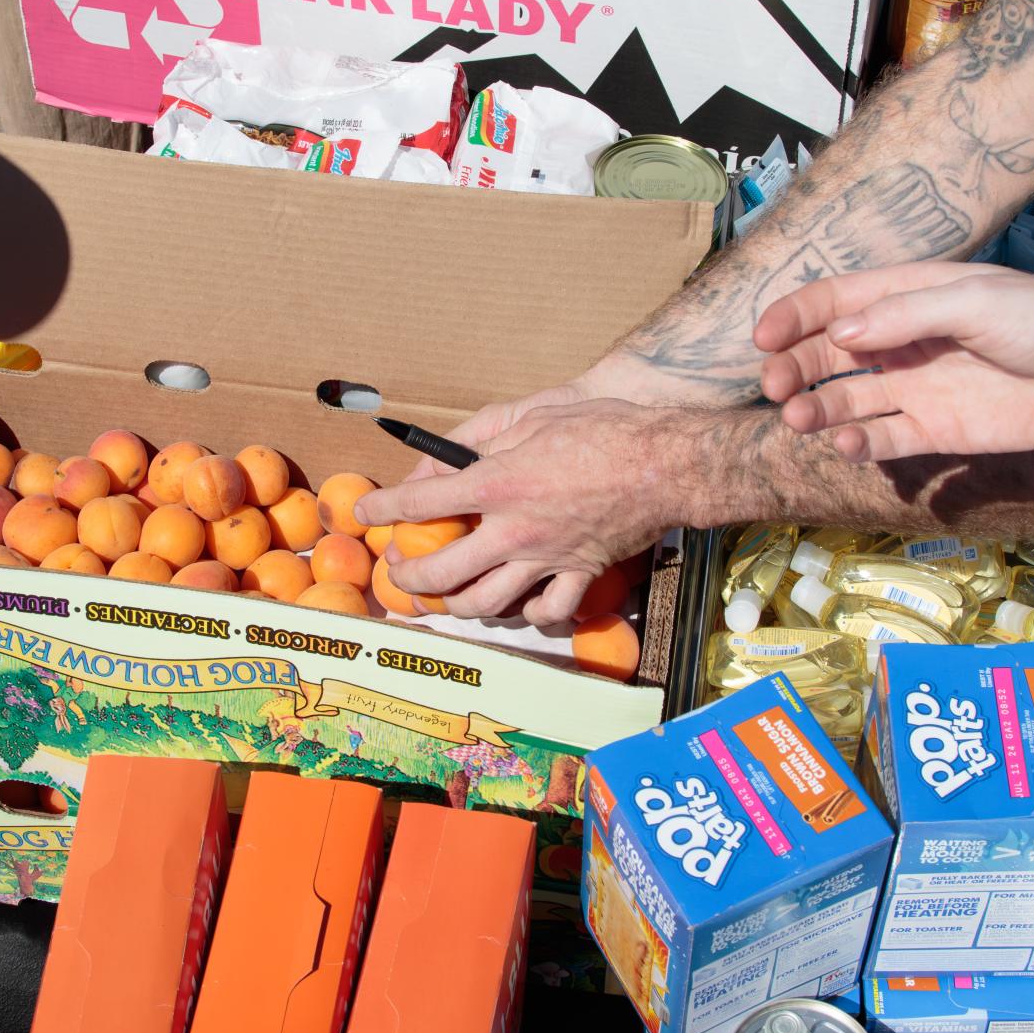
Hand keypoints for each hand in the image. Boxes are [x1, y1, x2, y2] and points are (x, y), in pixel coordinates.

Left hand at [355, 398, 678, 624]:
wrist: (667, 461)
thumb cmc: (602, 428)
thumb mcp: (530, 419)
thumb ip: (481, 444)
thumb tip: (443, 466)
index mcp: (498, 483)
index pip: (422, 502)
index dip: (385, 509)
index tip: (366, 514)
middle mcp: (515, 530)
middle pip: (444, 572)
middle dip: (410, 576)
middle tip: (398, 571)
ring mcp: (548, 558)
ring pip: (488, 602)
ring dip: (456, 605)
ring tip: (444, 596)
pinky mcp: (581, 573)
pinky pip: (547, 610)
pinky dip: (527, 613)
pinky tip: (518, 604)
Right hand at [753, 262, 1033, 461]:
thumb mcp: (978, 302)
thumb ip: (907, 315)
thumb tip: (841, 332)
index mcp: (908, 296)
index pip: (834, 301)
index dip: (794, 316)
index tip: (764, 338)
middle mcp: (901, 341)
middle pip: (827, 352)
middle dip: (795, 366)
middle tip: (776, 386)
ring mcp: (914, 388)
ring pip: (845, 397)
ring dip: (816, 407)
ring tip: (798, 419)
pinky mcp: (932, 431)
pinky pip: (880, 437)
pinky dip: (856, 442)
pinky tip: (846, 443)